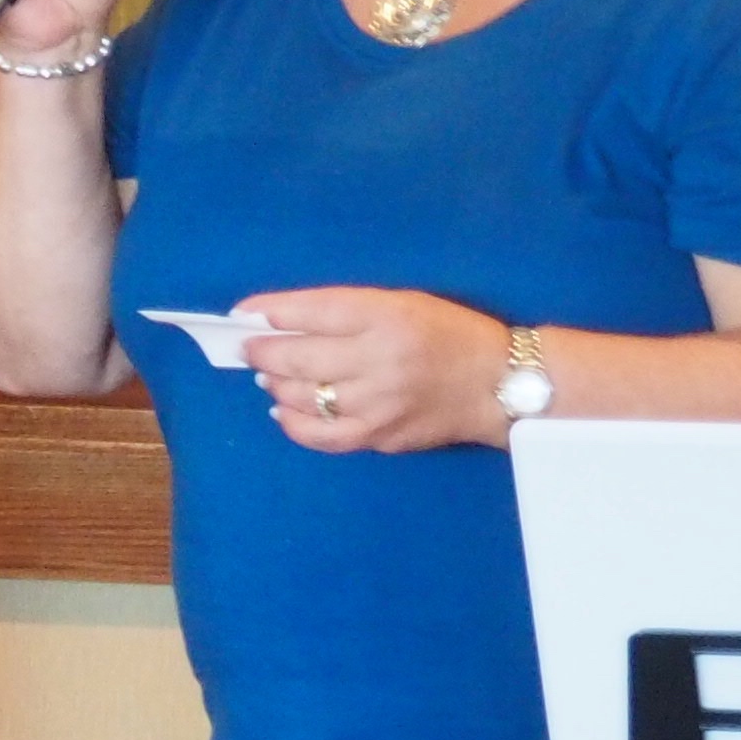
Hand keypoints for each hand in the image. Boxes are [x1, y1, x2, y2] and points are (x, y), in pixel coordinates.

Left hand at [236, 288, 510, 455]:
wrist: (498, 383)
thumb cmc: (449, 334)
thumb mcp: (403, 303)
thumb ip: (348, 311)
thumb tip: (283, 322)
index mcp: (388, 317)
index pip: (314, 311)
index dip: (270, 312)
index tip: (242, 313)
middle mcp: (380, 359)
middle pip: (300, 357)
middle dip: (262, 351)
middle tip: (246, 348)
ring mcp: (378, 403)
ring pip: (304, 397)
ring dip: (276, 384)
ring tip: (268, 375)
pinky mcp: (380, 435)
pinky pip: (322, 435)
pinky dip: (293, 423)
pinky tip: (283, 410)